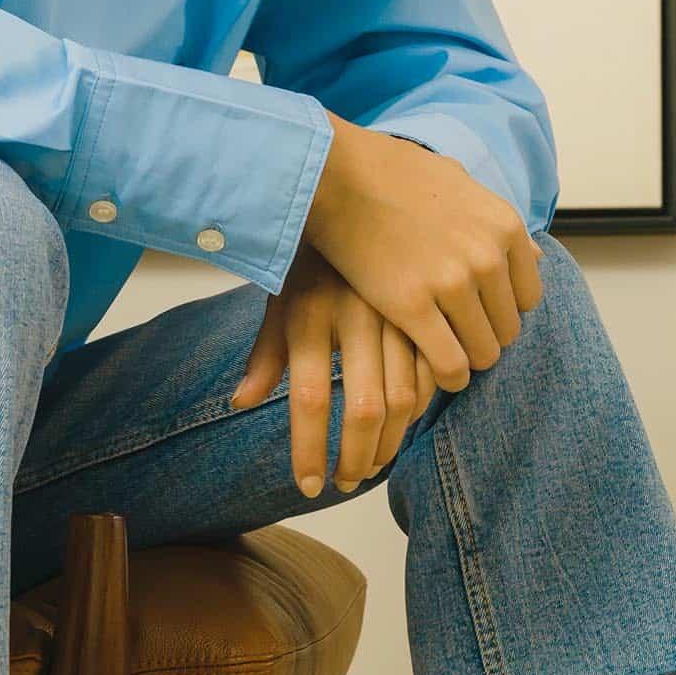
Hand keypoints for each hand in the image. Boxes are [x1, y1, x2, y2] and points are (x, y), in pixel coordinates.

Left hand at [229, 241, 440, 496]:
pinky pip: (436, 369)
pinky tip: (408, 421)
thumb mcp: (280, 299)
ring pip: (407, 395)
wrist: (354, 188)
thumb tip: (239, 403)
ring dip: (392, 441)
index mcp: (308, 314)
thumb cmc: (310, 257)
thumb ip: (266, 354)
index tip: (309, 486)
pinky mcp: (432, 304)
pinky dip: (424, 404)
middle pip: (364, 407)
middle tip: (348, 483)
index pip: (307, 399)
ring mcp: (398, 310)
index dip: (309, 450)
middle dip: (357, 457)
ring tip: (375, 464)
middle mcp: (354, 314)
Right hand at [301, 117, 543, 395]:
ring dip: (465, 360)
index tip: (476, 315)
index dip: (500, 311)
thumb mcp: (461, 184)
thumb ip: (495, 222)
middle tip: (453, 337)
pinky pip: (450, 364)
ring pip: (483, 353)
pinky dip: (447, 377)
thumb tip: (534, 257)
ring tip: (442, 355)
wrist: (335, 174)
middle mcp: (487, 256)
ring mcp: (452, 282)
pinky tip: (433, 374)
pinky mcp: (412, 306)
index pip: (527, 298)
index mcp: (504, 226)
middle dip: (482, 337)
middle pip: (507, 329)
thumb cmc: (392, 174)